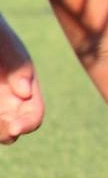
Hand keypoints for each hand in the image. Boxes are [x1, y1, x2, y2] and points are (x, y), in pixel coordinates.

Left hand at [0, 14, 43, 143]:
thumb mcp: (5, 45)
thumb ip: (19, 67)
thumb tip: (24, 93)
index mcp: (26, 91)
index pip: (34, 116)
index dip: (27, 124)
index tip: (14, 127)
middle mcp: (11, 102)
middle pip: (13, 129)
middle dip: (6, 132)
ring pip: (0, 130)